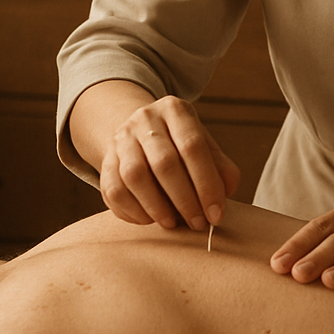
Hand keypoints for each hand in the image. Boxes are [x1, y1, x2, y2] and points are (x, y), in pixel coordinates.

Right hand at [99, 95, 240, 231]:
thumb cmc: (180, 144)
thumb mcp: (204, 146)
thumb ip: (220, 166)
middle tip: (197, 223)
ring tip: (173, 223)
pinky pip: (113, 189)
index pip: (193, 146)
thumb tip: (228, 188)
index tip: (216, 214)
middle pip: (164, 163)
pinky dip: (133, 210)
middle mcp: (145, 119)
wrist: (140, 133)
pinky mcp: (105, 160)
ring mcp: (121, 138)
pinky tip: (150, 220)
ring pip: (135, 176)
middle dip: (184, 200)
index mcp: (175, 110)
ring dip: (157, 207)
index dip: (206, 184)